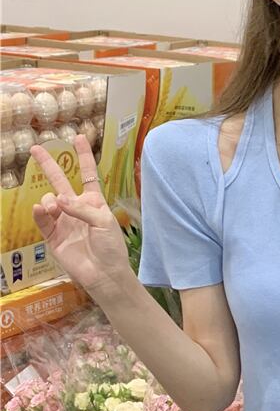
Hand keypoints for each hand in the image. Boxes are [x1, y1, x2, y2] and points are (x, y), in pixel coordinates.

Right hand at [29, 135, 130, 293]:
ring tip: (55, 209)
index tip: (79, 137)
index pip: (88, 174)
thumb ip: (82, 208)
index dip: (84, 156)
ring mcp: (63, 221)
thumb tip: (57, 200)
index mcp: (94, 201)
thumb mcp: (104, 222)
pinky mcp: (52, 236)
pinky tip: (42, 209)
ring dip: (49, 200)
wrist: (104, 273)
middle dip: (49, 165)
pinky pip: (42, 220)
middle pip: (60, 181)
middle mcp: (76, 208)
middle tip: (36, 148)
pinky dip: (40, 213)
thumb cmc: (111, 246)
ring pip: (48, 201)